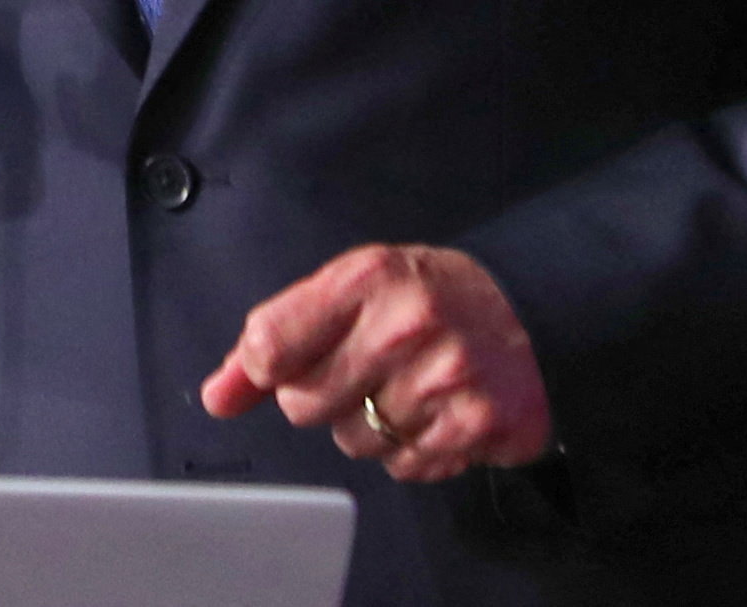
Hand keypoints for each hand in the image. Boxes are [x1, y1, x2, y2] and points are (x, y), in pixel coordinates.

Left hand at [199, 244, 552, 483]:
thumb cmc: (426, 296)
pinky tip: (436, 410)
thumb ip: (276, 337)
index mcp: (364, 280)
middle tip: (365, 367)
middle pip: (305, 405)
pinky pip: (406, 467)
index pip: (270, 344)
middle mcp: (405, 326)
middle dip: (323, 395)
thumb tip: (216, 397)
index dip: (264, 368)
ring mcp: (445, 379)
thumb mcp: (349, 289)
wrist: (530, 305)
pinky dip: (414, 448)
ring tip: (406, 384)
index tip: (281, 365)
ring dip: (372, 425)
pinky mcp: (479, 425)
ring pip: (354, 442)